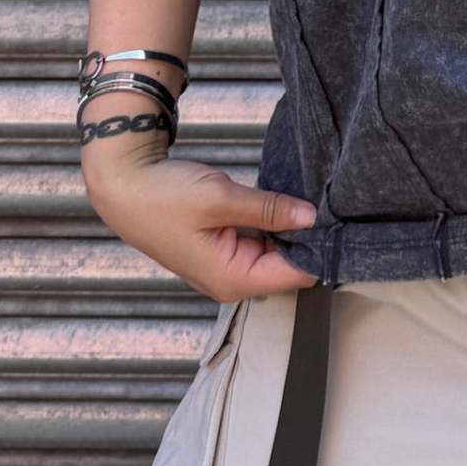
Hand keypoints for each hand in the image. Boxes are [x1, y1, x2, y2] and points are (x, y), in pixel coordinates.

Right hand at [83, 142, 321, 301]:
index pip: (295, 275)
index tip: (341, 220)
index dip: (320, 249)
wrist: (125, 185)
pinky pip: (259, 240)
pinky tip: (285, 201)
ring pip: (275, 251)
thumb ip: (269, 210)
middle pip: (288, 266)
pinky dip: (272, 223)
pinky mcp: (222, 247)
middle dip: (307, 237)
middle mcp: (232, 280)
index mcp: (232, 279)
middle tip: (330, 201)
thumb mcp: (222, 199)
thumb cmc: (165, 196)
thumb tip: (312, 217)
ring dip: (290, 228)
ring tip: (311, 197)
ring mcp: (226, 265)